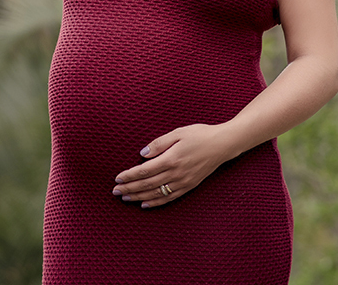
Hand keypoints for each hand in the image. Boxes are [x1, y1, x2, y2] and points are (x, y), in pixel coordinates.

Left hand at [111, 123, 232, 207]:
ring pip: (157, 193)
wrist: (223, 145)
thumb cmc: (200, 135)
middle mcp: (176, 173)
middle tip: (115, 191)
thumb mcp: (178, 132)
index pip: (144, 171)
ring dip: (139, 196)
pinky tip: (145, 204)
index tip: (117, 179)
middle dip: (130, 188)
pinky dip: (156, 202)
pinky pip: (169, 197)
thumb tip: (142, 154)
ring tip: (126, 198)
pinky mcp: (189, 186)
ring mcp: (183, 182)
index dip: (129, 176)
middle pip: (147, 184)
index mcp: (171, 159)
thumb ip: (158, 144)